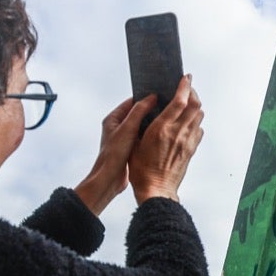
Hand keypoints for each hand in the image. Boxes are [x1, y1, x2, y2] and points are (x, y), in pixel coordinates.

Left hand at [73, 95, 154, 215]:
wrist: (109, 180)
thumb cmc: (113, 155)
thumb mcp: (127, 129)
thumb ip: (139, 111)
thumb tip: (151, 97)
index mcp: (113, 119)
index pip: (131, 102)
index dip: (145, 98)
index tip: (160, 95)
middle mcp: (117, 127)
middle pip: (137, 113)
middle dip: (151, 110)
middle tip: (166, 106)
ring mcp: (124, 138)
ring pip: (141, 125)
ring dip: (152, 123)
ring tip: (166, 119)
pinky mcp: (130, 148)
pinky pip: (143, 136)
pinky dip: (151, 134)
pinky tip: (161, 135)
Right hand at [128, 75, 204, 204]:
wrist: (156, 189)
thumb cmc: (141, 169)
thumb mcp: (136, 143)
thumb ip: (144, 124)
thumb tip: (149, 110)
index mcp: (162, 129)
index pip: (180, 101)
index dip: (185, 86)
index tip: (185, 77)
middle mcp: (178, 133)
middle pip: (195, 105)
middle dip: (193, 92)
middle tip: (187, 87)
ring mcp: (187, 141)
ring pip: (199, 116)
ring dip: (195, 106)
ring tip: (187, 102)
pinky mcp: (191, 150)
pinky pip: (199, 130)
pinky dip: (195, 121)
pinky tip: (188, 122)